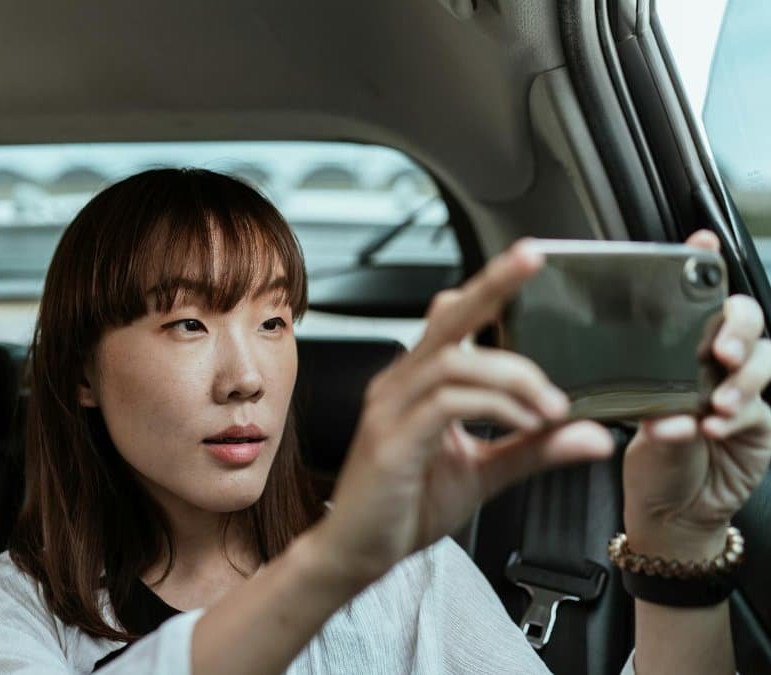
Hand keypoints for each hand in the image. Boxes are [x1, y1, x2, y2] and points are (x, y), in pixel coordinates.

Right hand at [312, 240, 615, 587]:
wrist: (357, 552)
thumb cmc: (406, 507)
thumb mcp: (484, 473)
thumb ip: (534, 449)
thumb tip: (592, 434)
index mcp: (418, 384)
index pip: (453, 320)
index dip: (488, 288)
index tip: (530, 263)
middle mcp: (400, 385)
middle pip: (447, 319)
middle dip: (492, 285)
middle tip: (533, 261)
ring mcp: (390, 410)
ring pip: (453, 362)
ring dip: (513, 376)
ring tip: (552, 406)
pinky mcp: (390, 441)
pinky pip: (445, 404)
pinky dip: (494, 407)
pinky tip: (526, 423)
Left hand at [623, 230, 770, 558]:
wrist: (671, 510)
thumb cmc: (647, 460)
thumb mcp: (634, 427)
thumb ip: (650, 412)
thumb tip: (665, 413)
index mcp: (677, 349)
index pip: (693, 299)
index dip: (702, 265)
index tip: (700, 242)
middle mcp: (712, 362)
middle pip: (743, 319)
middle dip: (736, 325)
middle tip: (720, 348)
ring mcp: (740, 389)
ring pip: (762, 359)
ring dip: (741, 377)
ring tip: (716, 400)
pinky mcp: (759, 421)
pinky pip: (757, 407)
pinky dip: (736, 415)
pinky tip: (713, 426)